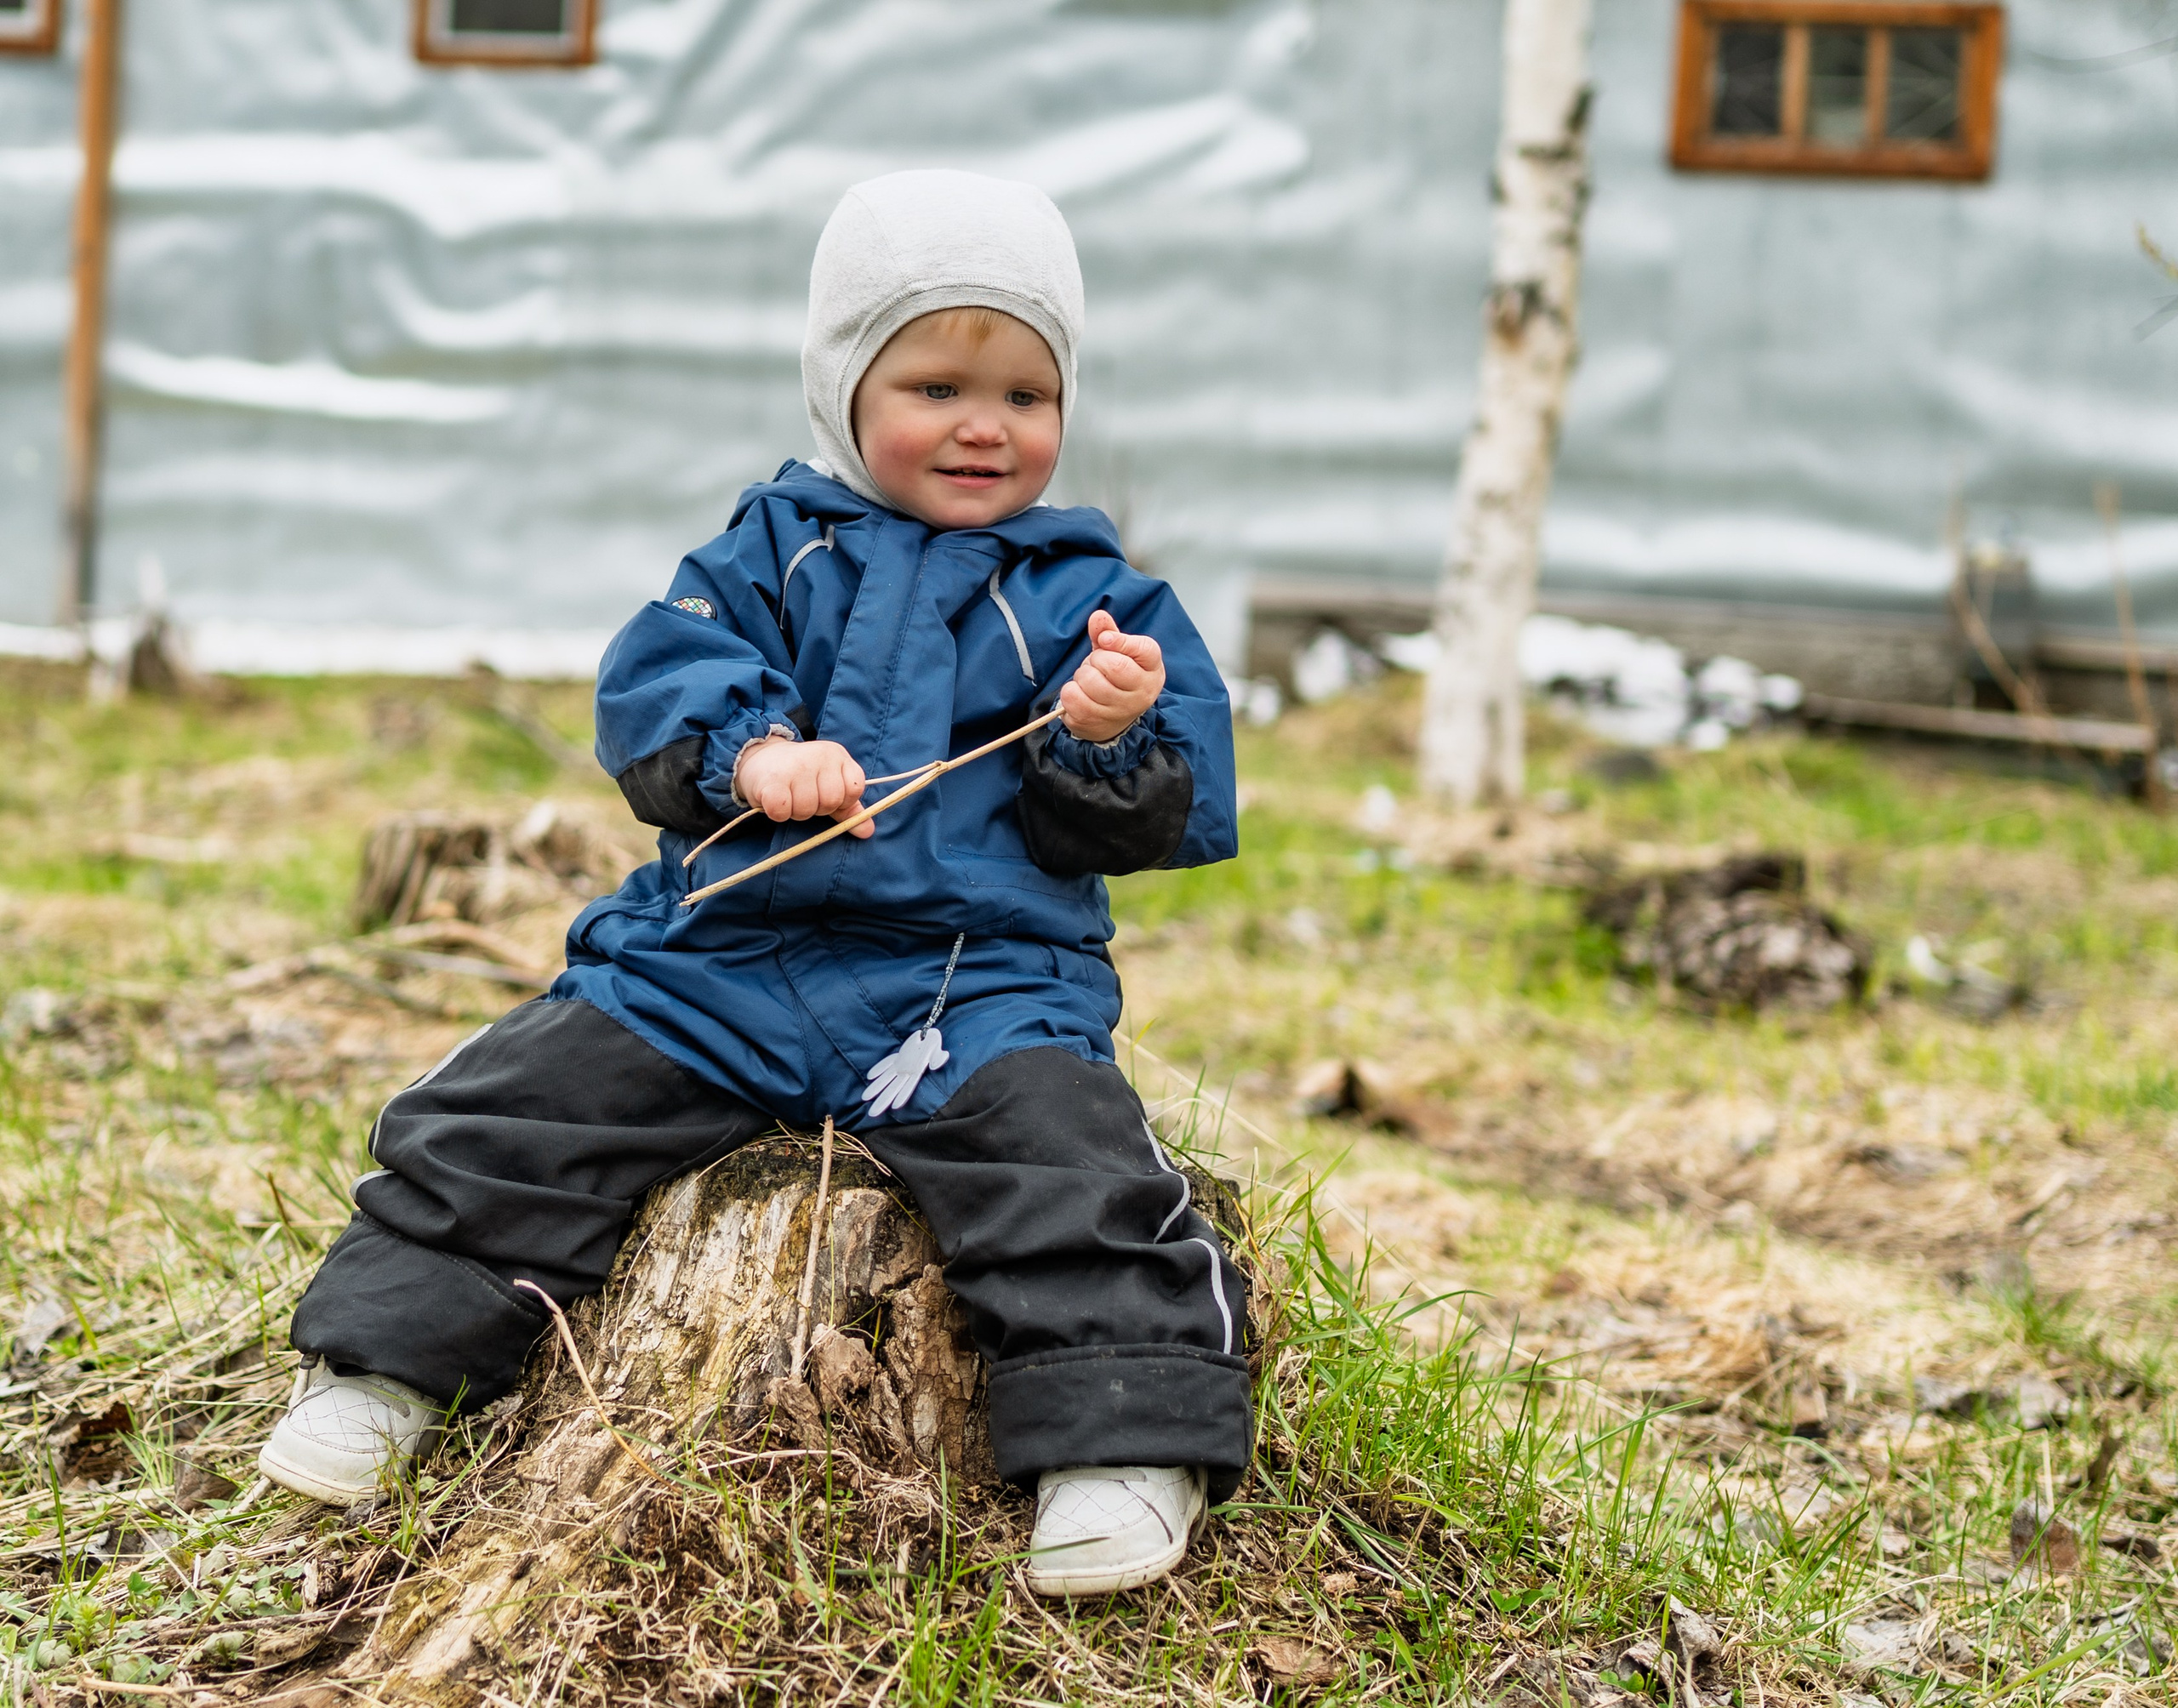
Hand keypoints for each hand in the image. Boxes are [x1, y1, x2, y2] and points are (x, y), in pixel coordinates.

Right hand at [734, 737, 871, 837]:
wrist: (761, 759)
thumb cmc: (801, 777)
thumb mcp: (829, 785)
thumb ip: (849, 809)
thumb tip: (867, 832)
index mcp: (837, 755)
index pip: (854, 788)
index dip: (842, 800)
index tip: (825, 794)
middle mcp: (818, 756)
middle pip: (830, 801)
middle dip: (817, 808)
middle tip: (803, 796)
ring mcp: (794, 766)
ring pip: (806, 809)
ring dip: (796, 812)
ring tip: (789, 797)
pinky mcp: (771, 780)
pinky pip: (782, 811)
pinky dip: (778, 813)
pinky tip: (775, 801)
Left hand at [1059, 611, 1164, 743]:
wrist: (1114, 719)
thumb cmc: (1117, 678)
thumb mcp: (1117, 652)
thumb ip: (1108, 632)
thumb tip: (1098, 616)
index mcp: (1152, 669)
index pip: (1141, 649)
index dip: (1118, 640)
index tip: (1104, 640)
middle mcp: (1143, 693)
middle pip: (1113, 665)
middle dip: (1096, 659)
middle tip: (1097, 664)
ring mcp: (1120, 711)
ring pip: (1090, 681)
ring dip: (1082, 675)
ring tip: (1089, 680)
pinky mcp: (1096, 723)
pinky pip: (1073, 698)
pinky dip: (1069, 691)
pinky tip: (1079, 694)